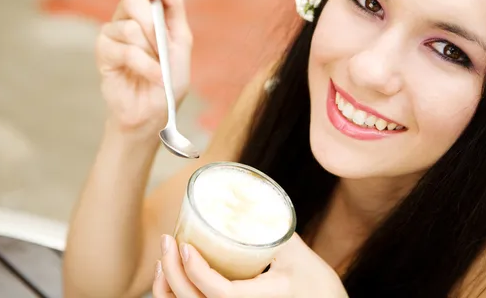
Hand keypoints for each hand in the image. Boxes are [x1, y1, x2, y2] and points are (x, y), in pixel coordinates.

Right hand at [96, 0, 192, 132]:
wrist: (155, 111)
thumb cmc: (169, 77)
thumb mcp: (181, 40)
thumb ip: (174, 5)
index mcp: (146, 9)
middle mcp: (126, 17)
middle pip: (134, 0)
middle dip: (155, 26)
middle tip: (162, 46)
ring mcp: (112, 34)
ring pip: (131, 27)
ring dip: (152, 50)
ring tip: (158, 68)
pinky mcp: (103, 53)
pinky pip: (125, 49)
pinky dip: (145, 65)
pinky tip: (153, 76)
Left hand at [153, 234, 348, 297]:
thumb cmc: (320, 287)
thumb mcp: (299, 255)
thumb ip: (273, 228)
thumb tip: (249, 198)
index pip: (223, 294)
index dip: (198, 273)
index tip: (185, 247)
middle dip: (174, 274)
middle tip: (168, 241)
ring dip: (168, 288)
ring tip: (165, 257)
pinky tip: (170, 278)